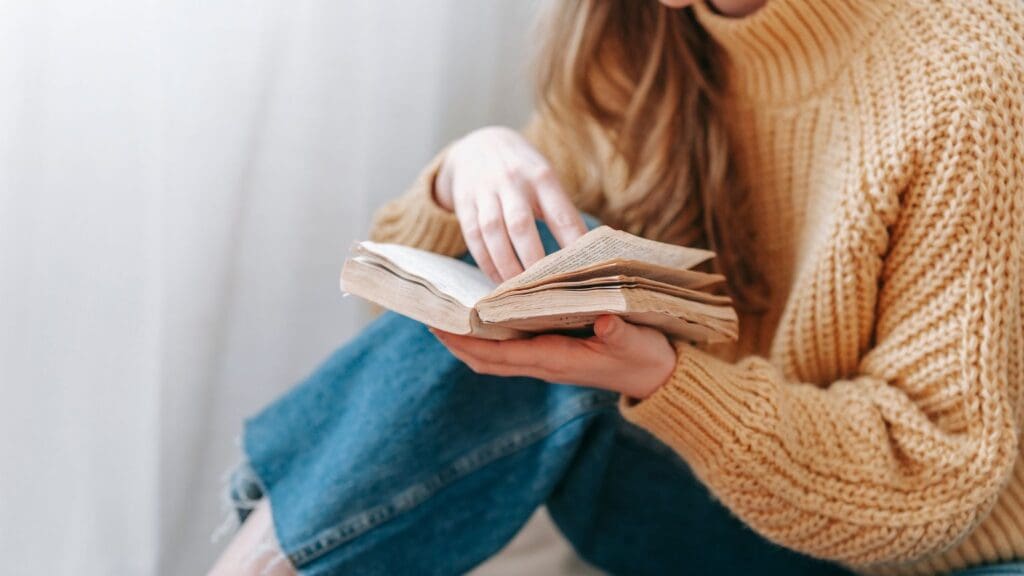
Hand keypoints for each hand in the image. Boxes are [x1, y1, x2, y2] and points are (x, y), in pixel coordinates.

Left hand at [431, 315, 676, 398]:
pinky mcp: (553, 356)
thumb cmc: (645, 355)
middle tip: (429, 317)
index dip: (468, 342)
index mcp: (556, 359)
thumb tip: (603, 319)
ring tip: (445, 317)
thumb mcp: (636, 341)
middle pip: (487, 359)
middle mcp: (544, 364)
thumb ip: (618, 331)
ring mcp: (546, 362)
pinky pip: (510, 351)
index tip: (440, 325)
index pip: (501, 354)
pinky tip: (482, 319)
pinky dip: (489, 339)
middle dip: (456, 342)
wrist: (658, 377)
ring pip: (495, 357)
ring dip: (468, 342)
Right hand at [435, 126, 587, 282]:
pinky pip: (473, 236)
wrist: (479, 144)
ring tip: (518, 290)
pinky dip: (485, 262)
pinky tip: (497, 279)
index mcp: (542, 176)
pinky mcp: (465, 202)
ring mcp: (485, 192)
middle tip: (544, 288)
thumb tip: (584, 253)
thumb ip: (560, 210)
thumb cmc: (524, 171)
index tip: (583, 270)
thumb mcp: (545, 178)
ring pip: (493, 232)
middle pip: (521, 225)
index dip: (572, 242)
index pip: (560, 213)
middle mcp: (512, 181)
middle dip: (532, 259)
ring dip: (506, 264)